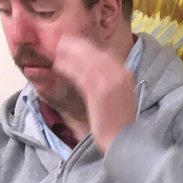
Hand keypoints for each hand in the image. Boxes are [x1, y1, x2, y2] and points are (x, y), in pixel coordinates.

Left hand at [52, 35, 136, 150]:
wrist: (123, 141)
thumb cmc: (118, 123)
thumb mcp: (118, 96)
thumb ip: (109, 81)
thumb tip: (92, 71)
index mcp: (125, 75)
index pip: (105, 53)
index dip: (89, 46)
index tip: (76, 43)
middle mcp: (119, 74)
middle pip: (95, 53)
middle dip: (77, 46)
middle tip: (61, 42)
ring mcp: (110, 82)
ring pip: (86, 61)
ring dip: (70, 54)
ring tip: (56, 51)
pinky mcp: (98, 91)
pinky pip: (80, 74)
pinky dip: (68, 68)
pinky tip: (58, 66)